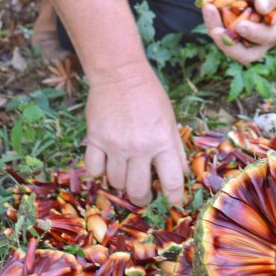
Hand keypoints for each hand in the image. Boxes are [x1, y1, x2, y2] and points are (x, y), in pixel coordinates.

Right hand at [84, 64, 187, 206]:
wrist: (120, 73)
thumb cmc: (149, 96)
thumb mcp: (170, 120)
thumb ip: (175, 148)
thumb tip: (181, 175)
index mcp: (163, 141)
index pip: (172, 182)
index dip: (173, 197)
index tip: (172, 202)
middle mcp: (139, 147)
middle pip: (139, 190)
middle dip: (143, 198)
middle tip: (144, 195)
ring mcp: (115, 144)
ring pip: (116, 183)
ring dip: (121, 184)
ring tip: (125, 176)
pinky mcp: (95, 139)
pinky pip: (94, 170)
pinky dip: (99, 172)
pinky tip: (106, 165)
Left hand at [201, 0, 275, 64]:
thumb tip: (261, 8)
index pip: (267, 38)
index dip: (253, 34)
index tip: (240, 25)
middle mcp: (261, 37)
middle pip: (244, 54)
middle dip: (228, 45)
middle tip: (215, 32)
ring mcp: (242, 33)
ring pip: (225, 40)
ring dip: (213, 25)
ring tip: (208, 5)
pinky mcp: (228, 24)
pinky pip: (216, 23)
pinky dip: (210, 9)